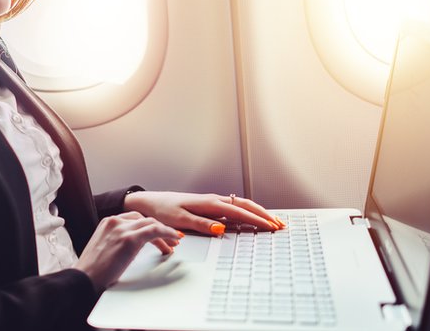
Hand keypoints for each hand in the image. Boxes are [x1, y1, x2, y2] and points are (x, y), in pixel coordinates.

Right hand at [74, 211, 182, 293]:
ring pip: (152, 223)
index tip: (157, 234)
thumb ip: (116, 242)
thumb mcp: (104, 249)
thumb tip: (131, 248)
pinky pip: (155, 230)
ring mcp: (122, 229)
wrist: (84, 278)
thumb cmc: (92, 271)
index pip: (134, 219)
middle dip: (159, 228)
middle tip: (171, 239)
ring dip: (166, 232)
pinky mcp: (130, 238)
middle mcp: (115, 221)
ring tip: (174, 242)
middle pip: (144, 219)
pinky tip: (174, 239)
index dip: (148, 226)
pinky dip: (167, 233)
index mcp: (107, 222)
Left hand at [123, 191, 283, 234]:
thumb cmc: (162, 211)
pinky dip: (247, 212)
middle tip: (280, 225)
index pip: (238, 211)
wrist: (149, 202)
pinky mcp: (209, 206)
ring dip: (258, 212)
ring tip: (273, 221)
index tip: (271, 227)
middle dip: (264, 214)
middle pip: (245, 205)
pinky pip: (233, 208)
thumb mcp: (179, 220)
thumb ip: (201, 224)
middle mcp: (213, 201)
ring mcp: (212, 203)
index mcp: (208, 203)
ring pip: (241, 205)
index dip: (256, 219)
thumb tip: (221, 229)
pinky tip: (252, 219)